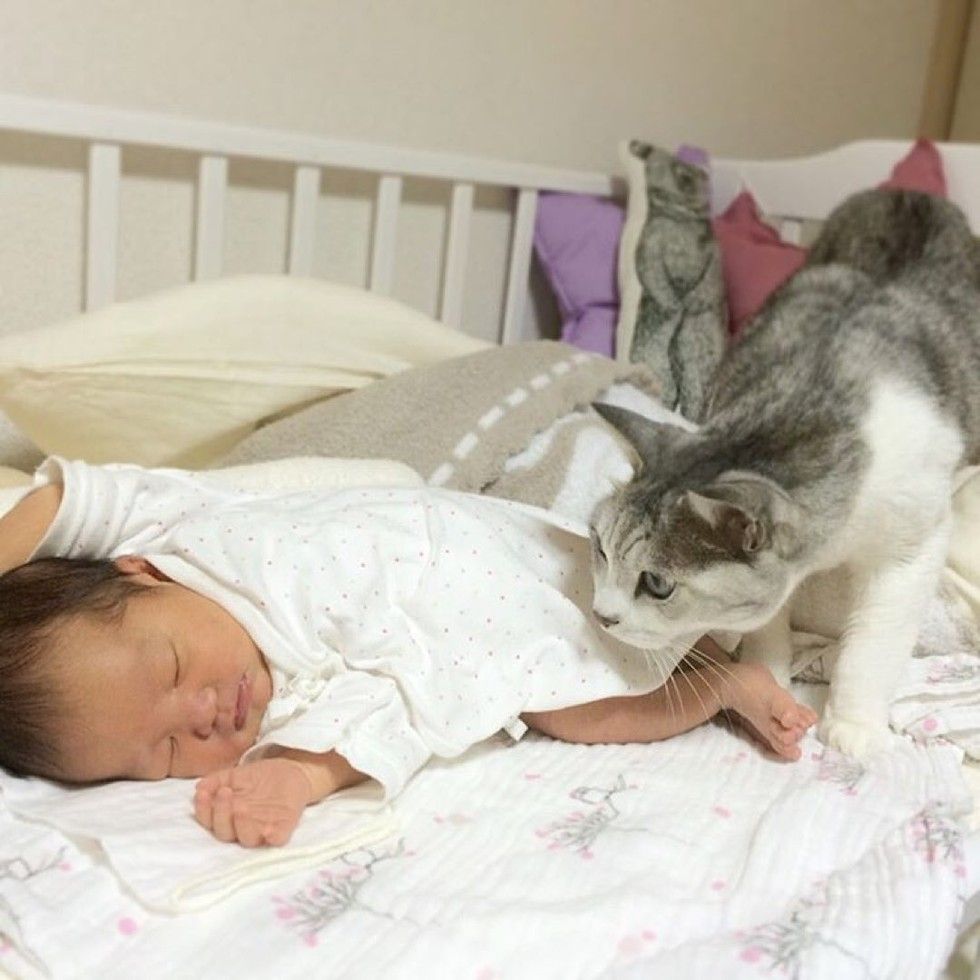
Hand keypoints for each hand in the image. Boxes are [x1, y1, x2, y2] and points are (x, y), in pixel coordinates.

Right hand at [193, 758, 312, 847]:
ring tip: (241, 806)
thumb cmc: (260, 776)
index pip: (209, 820)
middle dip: (221, 814)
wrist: (293, 770)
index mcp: (227, 816)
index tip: (203, 793)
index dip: (203, 809)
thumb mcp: (236, 774)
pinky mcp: (284, 828)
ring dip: (241, 825)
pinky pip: (277, 839)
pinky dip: (272, 837)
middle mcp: (242, 827)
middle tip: (225, 792)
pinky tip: (268, 831)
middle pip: (225, 832)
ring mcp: (263, 829)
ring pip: (247, 839)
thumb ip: (217, 779)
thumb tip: (200, 786)